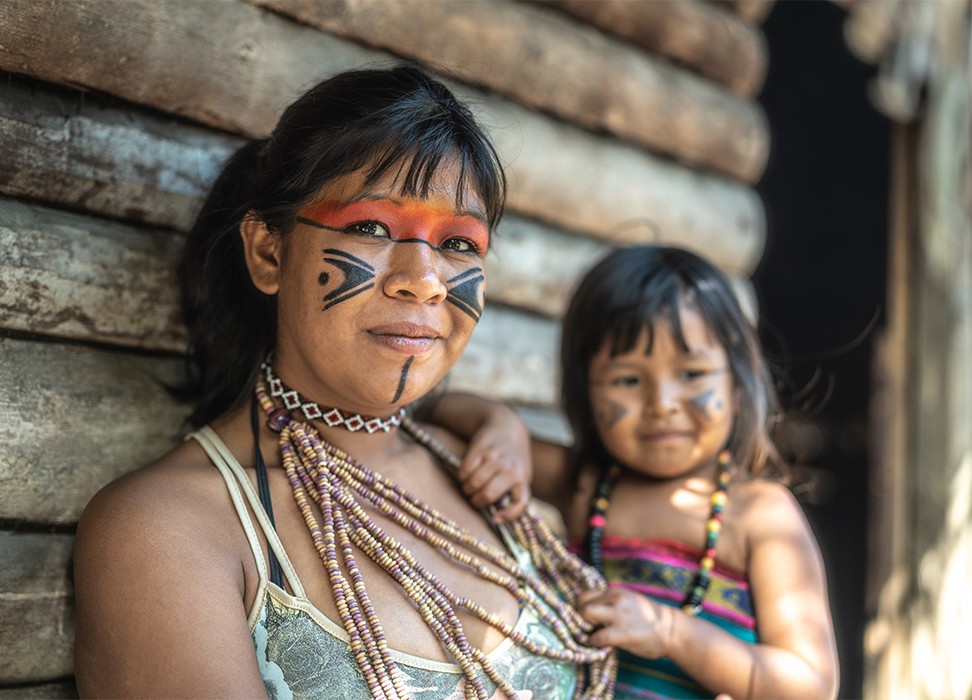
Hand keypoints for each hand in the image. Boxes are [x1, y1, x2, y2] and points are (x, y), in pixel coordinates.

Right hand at [456, 407, 531, 522]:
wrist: (507, 427)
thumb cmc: (513, 459)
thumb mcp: (521, 475)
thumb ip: (513, 493)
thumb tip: (497, 517)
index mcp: (522, 479)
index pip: (520, 502)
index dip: (508, 515)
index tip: (495, 519)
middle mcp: (510, 469)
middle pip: (488, 494)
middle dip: (477, 501)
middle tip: (474, 499)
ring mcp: (495, 458)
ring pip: (474, 483)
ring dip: (467, 489)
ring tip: (468, 487)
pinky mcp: (480, 449)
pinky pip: (465, 470)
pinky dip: (461, 477)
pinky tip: (464, 476)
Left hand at [577, 587, 675, 658]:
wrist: (672, 630)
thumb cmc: (648, 619)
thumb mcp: (628, 602)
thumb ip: (609, 603)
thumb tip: (587, 612)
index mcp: (615, 591)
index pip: (586, 593)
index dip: (580, 606)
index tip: (582, 618)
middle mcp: (615, 598)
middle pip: (582, 601)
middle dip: (578, 616)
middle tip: (585, 627)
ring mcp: (619, 614)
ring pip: (586, 613)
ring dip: (584, 627)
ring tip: (591, 635)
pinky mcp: (624, 633)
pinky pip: (598, 637)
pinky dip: (594, 642)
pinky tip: (599, 646)